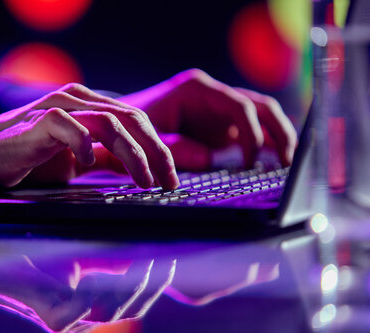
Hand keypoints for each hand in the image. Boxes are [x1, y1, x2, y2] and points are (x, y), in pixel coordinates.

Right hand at [0, 83, 178, 189]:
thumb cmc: (25, 160)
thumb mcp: (75, 161)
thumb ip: (106, 159)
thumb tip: (138, 170)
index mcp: (89, 106)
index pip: (136, 120)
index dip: (159, 147)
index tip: (171, 177)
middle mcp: (77, 100)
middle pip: (130, 118)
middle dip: (156, 151)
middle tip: (168, 181)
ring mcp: (58, 107)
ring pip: (108, 122)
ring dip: (132, 153)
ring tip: (144, 181)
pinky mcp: (38, 121)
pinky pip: (69, 127)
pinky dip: (84, 146)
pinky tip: (89, 165)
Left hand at [119, 69, 297, 168]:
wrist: (123, 125)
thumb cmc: (133, 127)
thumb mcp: (149, 137)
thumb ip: (175, 147)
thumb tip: (208, 160)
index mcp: (197, 89)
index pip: (238, 105)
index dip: (250, 132)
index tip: (249, 161)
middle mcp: (213, 96)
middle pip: (258, 105)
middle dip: (277, 130)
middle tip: (288, 160)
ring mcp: (219, 110)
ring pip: (261, 115)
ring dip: (277, 136)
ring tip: (287, 162)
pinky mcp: (220, 126)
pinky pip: (250, 131)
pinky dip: (263, 145)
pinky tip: (273, 163)